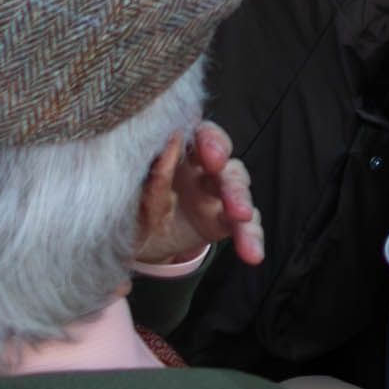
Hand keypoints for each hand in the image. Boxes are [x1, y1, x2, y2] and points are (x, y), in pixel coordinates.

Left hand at [125, 118, 264, 274]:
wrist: (139, 245)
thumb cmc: (136, 209)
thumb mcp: (138, 196)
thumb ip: (156, 174)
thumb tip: (169, 144)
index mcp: (181, 154)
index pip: (202, 136)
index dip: (209, 140)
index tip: (209, 153)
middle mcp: (203, 170)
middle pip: (224, 161)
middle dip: (225, 166)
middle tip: (221, 171)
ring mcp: (217, 195)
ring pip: (238, 190)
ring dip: (241, 200)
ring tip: (240, 216)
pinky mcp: (226, 221)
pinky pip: (246, 226)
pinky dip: (250, 237)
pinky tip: (252, 252)